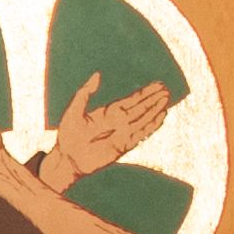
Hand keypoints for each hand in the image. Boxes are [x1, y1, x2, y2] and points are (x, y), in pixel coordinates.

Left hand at [41, 70, 170, 191]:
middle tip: (166, 89)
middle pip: (141, 108)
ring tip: (166, 100)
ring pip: (143, 119)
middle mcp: (119, 122)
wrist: (67, 158)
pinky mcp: (124, 145)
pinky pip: (141, 134)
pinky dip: (152, 126)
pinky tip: (161, 117)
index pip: (132, 100)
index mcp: (109, 112)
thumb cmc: (67, 135)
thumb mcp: (74, 109)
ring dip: (155, 110)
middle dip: (153, 99)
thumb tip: (97, 75)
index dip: (144, 93)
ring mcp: (122, 133)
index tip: (157, 84)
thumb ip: (85, 92)